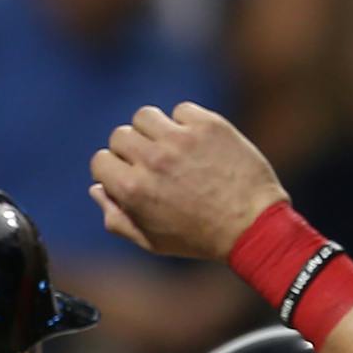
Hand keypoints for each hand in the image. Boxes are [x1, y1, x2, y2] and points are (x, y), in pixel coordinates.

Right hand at [90, 102, 287, 260]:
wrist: (254, 226)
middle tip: (156, 166)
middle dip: (133, 151)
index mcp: (133, 189)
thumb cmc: (201, 238)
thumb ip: (118, 219)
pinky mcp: (207, 124)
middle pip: (120, 136)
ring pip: (145, 116)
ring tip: (173, 149)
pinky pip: (181, 111)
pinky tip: (199, 144)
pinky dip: (187, 123)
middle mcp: (152, 159)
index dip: (114, 170)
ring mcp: (180, 138)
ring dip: (155, 130)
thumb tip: (97, 189)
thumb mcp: (153, 242)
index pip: (100, 160)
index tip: (132, 176)